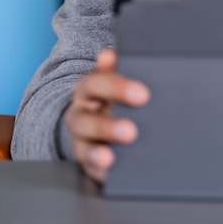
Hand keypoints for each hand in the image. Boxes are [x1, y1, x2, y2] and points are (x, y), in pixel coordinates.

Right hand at [64, 48, 150, 182]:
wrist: (91, 122)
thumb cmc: (108, 98)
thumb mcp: (111, 81)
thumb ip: (112, 70)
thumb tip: (109, 53)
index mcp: (88, 90)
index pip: (96, 84)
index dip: (116, 87)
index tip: (142, 94)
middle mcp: (80, 115)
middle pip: (85, 120)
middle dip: (107, 126)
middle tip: (132, 131)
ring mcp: (81, 142)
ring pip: (83, 148)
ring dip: (97, 152)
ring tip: (110, 158)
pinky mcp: (86, 163)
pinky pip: (88, 168)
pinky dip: (97, 170)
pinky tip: (109, 170)